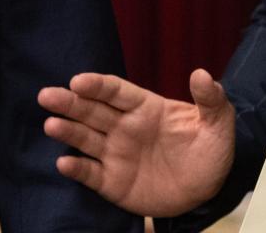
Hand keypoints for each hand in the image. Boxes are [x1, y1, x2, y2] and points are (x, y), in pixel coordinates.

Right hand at [37, 68, 235, 216]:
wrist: (206, 191)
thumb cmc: (209, 150)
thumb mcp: (219, 124)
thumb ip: (210, 99)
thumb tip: (202, 73)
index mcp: (144, 107)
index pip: (115, 91)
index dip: (97, 85)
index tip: (78, 81)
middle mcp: (123, 127)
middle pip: (92, 111)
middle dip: (69, 103)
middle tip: (46, 95)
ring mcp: (115, 154)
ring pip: (85, 139)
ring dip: (67, 132)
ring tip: (50, 125)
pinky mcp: (112, 182)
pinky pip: (90, 173)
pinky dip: (76, 169)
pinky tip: (63, 163)